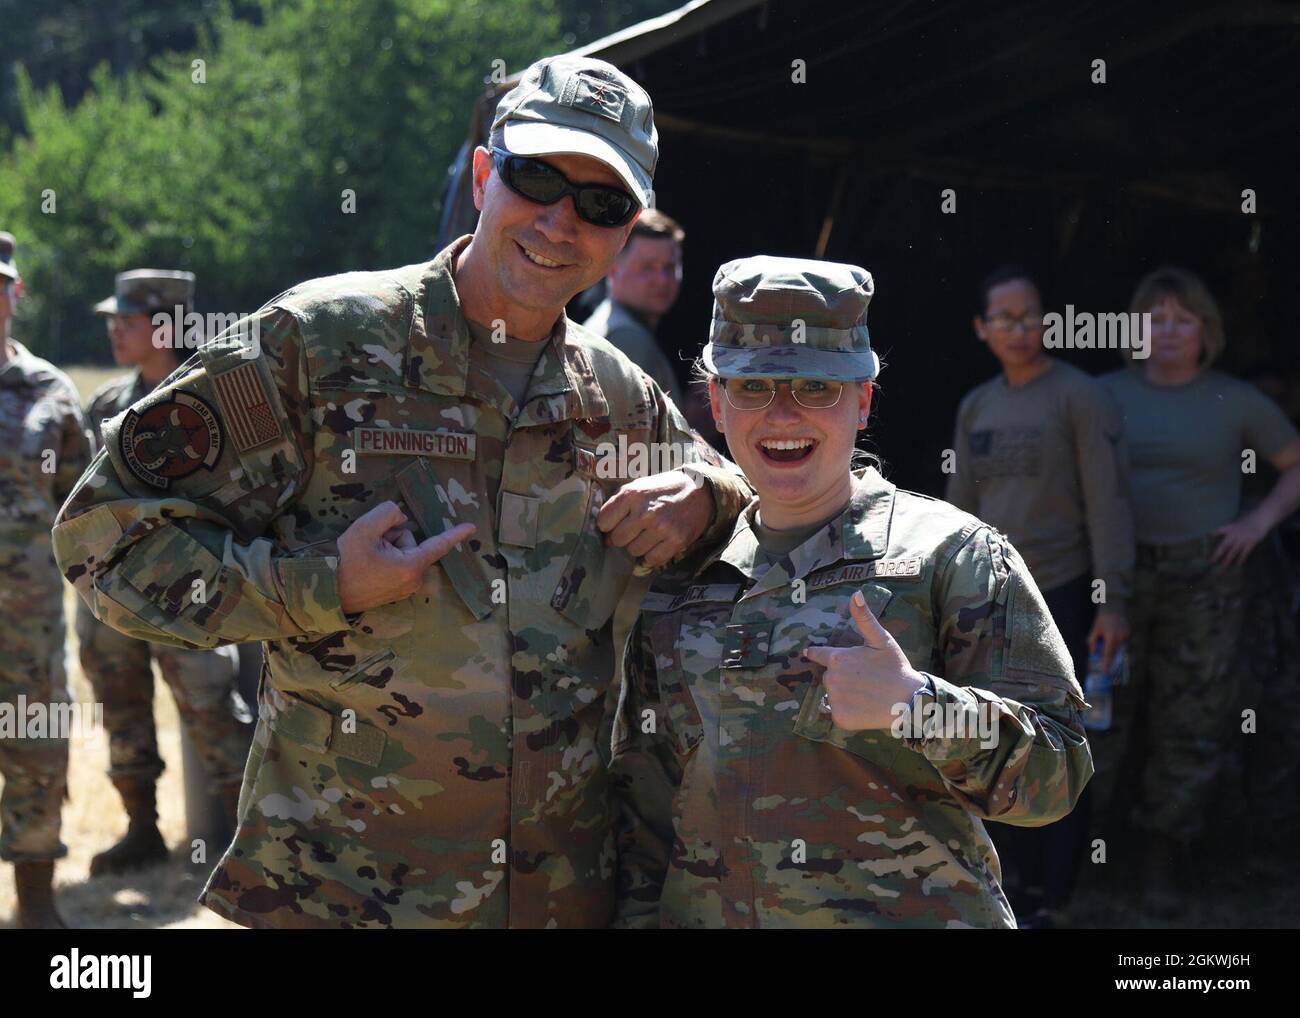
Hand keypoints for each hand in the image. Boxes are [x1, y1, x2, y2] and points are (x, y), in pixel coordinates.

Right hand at [336, 500, 475, 612]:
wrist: (326, 591)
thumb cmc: (347, 561)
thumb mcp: (366, 527)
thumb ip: (389, 514)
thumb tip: (401, 519)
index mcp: (412, 566)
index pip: (438, 544)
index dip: (455, 533)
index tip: (472, 527)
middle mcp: (413, 580)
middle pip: (411, 543)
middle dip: (393, 537)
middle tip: (370, 545)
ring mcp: (404, 588)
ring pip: (402, 553)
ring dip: (386, 548)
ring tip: (365, 556)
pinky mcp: (394, 592)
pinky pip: (395, 565)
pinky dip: (383, 559)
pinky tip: (366, 564)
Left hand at [597, 469, 711, 569]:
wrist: (699, 491)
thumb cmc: (664, 489)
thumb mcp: (639, 486)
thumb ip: (619, 504)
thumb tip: (604, 532)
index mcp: (632, 495)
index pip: (603, 522)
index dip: (607, 525)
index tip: (616, 523)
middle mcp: (645, 512)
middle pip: (618, 540)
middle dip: (623, 537)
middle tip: (634, 530)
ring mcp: (661, 528)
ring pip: (634, 551)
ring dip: (638, 546)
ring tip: (649, 534)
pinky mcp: (676, 541)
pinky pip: (652, 559)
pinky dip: (652, 555)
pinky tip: (658, 543)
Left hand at [802, 590, 927, 731]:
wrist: (909, 701)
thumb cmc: (895, 668)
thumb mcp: (881, 640)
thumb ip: (864, 618)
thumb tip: (855, 594)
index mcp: (838, 659)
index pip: (818, 654)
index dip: (815, 653)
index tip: (808, 652)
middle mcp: (831, 679)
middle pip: (830, 676)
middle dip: (842, 676)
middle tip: (864, 679)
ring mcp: (834, 700)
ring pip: (833, 694)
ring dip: (844, 694)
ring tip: (865, 694)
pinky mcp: (839, 718)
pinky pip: (837, 712)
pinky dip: (847, 711)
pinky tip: (863, 708)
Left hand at [1085, 610, 1129, 672]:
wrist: (1114, 607)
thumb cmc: (1102, 618)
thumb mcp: (1095, 630)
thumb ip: (1093, 642)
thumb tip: (1093, 653)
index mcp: (1112, 637)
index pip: (1109, 654)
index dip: (1107, 664)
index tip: (1105, 672)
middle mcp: (1121, 637)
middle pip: (1115, 653)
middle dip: (1109, 659)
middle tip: (1105, 666)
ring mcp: (1126, 636)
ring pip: (1119, 648)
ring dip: (1113, 649)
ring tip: (1107, 644)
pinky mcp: (1129, 633)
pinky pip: (1121, 643)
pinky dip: (1116, 643)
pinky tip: (1112, 636)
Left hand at [1210, 511, 1269, 566]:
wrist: (1261, 517)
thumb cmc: (1248, 520)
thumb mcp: (1235, 522)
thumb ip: (1228, 529)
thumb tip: (1217, 534)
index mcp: (1230, 527)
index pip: (1218, 532)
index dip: (1211, 537)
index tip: (1204, 544)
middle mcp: (1235, 533)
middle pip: (1224, 545)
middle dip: (1217, 554)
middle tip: (1211, 561)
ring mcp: (1243, 538)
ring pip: (1234, 550)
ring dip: (1228, 559)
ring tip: (1223, 566)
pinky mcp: (1251, 541)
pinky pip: (1245, 552)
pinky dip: (1241, 558)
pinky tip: (1238, 564)